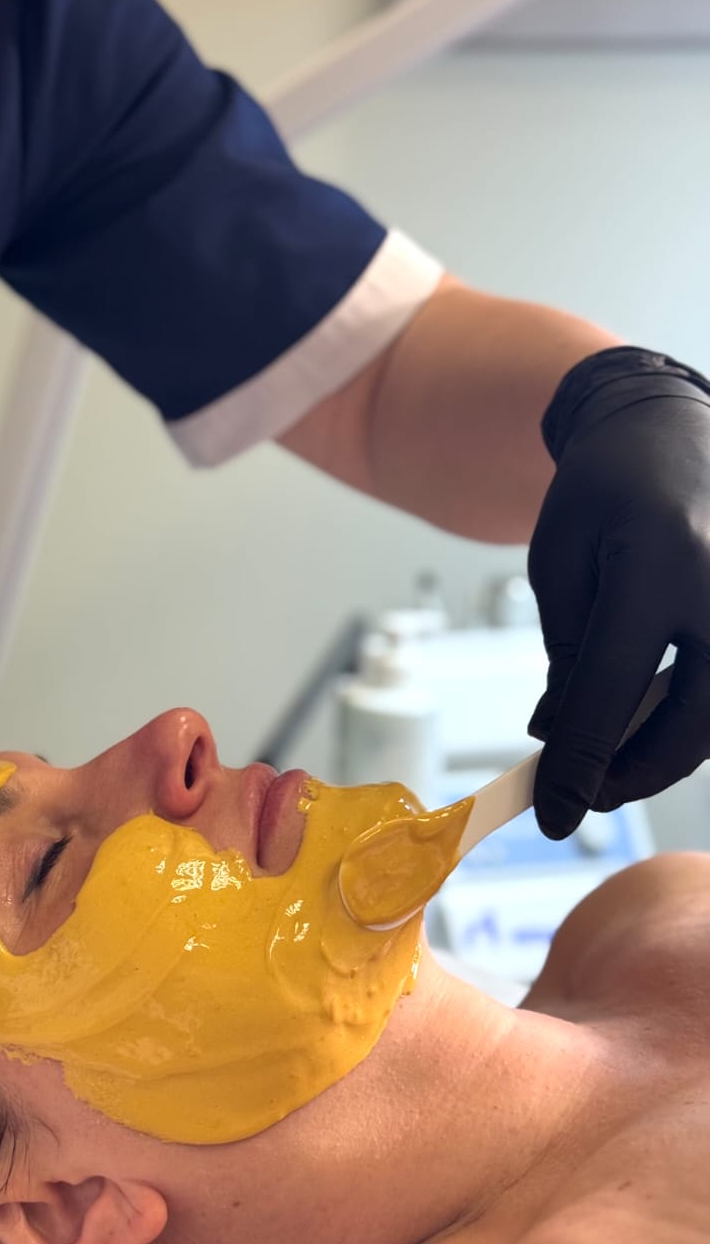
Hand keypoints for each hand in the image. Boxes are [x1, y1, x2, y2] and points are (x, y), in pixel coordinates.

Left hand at [528, 348, 709, 838]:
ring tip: (610, 761)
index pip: (610, 691)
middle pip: (690, 722)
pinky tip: (649, 722)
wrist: (666, 425)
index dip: (579, 765)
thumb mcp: (560, 566)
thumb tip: (560, 740)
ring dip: (666, 752)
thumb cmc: (601, 492)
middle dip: (634, 774)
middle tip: (586, 795)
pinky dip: (689, 716)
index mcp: (657, 564)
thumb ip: (567, 656)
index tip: (554, 817)